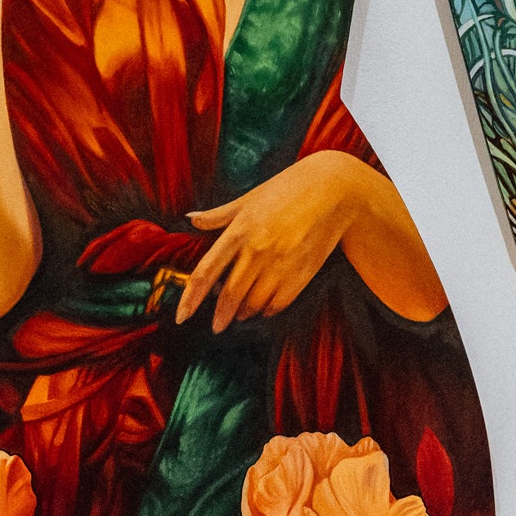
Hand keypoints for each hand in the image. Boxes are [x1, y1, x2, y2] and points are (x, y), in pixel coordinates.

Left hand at [176, 152, 446, 330]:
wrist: (334, 191)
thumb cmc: (288, 189)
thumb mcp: (249, 199)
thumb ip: (219, 215)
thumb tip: (191, 219)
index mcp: (239, 231)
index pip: (205, 272)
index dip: (190, 299)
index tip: (181, 317)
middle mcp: (256, 250)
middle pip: (229, 295)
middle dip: (220, 316)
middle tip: (216, 325)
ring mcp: (280, 264)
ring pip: (253, 303)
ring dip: (243, 312)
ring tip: (240, 312)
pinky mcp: (302, 274)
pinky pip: (278, 303)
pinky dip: (267, 309)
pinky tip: (264, 306)